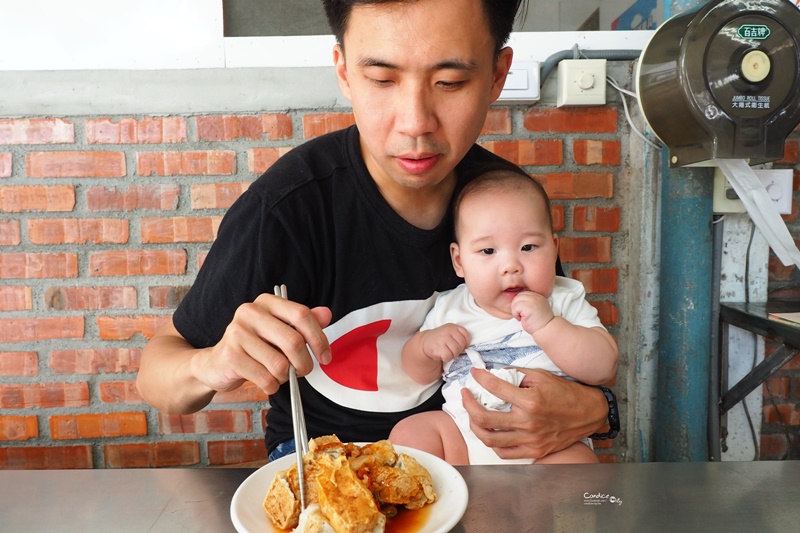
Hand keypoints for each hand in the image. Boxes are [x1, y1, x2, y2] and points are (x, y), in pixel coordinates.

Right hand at [191, 292, 331, 395]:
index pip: (302, 315)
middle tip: (303, 371)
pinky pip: (265, 379)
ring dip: (285, 377)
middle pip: (294, 341)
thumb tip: (327, 314)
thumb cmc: (254, 347)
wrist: (216, 364)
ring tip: (277, 374)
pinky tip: (265, 381)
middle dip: (304, 363)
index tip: (325, 357)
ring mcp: (237, 333)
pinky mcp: (230, 355)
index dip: (319, 339)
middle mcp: (250, 312)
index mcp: (267, 302)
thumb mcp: (280, 332)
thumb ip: (303, 323)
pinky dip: (272, 386)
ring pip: (280, 365)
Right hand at [420, 323, 469, 362]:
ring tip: (446, 351)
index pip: (466, 335)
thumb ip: (459, 336)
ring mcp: (442, 339)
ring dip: (452, 354)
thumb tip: (467, 347)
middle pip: (461, 345)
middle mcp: (448, 331)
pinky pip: (448, 356)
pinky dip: (446, 358)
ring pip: (456, 351)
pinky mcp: (438, 348)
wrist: (426, 342)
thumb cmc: (441, 339)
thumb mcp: (450, 333)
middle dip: (458, 350)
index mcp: (452, 327)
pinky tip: (441, 354)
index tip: (459, 345)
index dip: (465, 343)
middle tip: (450, 349)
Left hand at [460, 368, 606, 459]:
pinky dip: (492, 443)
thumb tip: (495, 372)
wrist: (589, 413)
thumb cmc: (566, 392)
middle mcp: (528, 423)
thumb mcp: (542, 377)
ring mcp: (530, 440)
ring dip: (475, 426)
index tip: (474, 373)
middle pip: (484, 418)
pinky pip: (505, 453)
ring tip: (472, 415)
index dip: (480, 378)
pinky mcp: (535, 451)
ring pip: (490, 439)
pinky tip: (489, 432)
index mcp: (530, 401)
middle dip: (468, 404)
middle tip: (465, 394)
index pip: (495, 388)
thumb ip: (517, 375)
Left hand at [511, 291, 553, 333]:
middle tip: (520, 315)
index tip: (523, 311)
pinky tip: (521, 319)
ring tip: (521, 317)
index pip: (523, 294)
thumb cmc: (540, 321)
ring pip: (515, 301)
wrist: (546, 329)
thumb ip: (529, 302)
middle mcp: (536, 296)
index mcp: (538, 296)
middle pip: (518, 296)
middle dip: (516, 306)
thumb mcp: (536, 308)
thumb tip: (516, 301)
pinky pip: (515, 307)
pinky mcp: (528, 307)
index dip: (520, 303)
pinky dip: (515, 314)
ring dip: (515, 310)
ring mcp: (532, 300)